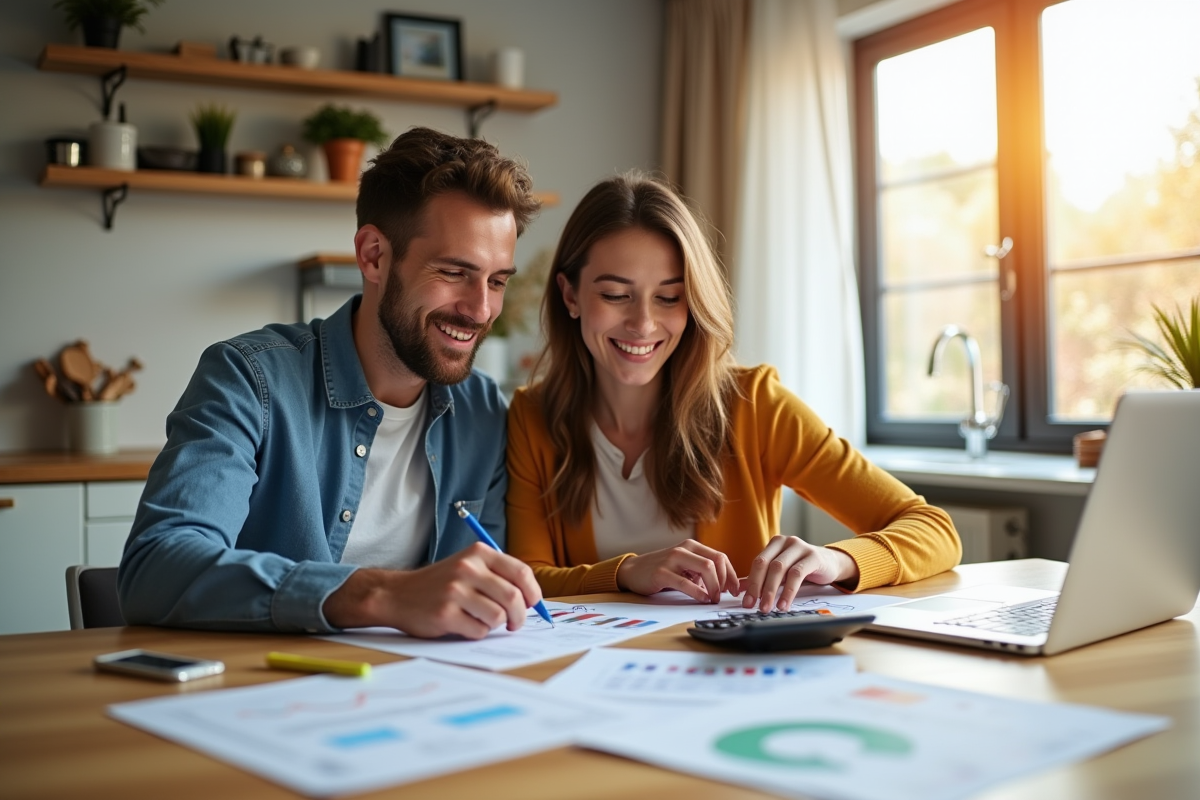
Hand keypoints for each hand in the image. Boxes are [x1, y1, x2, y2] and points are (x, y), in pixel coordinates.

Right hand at [323, 542, 543, 638]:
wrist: (397, 594)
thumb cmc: (440, 584)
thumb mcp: (468, 566)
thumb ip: (497, 576)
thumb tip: (531, 599)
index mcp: (478, 553)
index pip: (521, 572)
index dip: (533, 593)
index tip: (532, 605)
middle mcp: (467, 568)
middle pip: (513, 597)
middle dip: (519, 616)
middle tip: (514, 623)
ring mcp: (455, 591)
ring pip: (498, 617)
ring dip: (496, 625)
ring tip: (482, 621)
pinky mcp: (445, 614)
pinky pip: (479, 631)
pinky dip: (477, 633)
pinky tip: (464, 625)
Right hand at [615, 540, 739, 602]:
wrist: (634, 570)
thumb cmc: (663, 570)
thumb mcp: (685, 566)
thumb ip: (702, 571)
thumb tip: (726, 585)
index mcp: (692, 546)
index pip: (720, 557)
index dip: (731, 575)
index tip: (735, 590)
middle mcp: (684, 549)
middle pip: (715, 562)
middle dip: (724, 582)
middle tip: (724, 596)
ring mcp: (672, 559)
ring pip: (705, 569)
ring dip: (714, 587)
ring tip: (713, 599)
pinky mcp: (662, 573)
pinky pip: (686, 583)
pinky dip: (698, 593)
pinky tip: (703, 599)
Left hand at [740, 536, 858, 611]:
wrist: (830, 563)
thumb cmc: (803, 568)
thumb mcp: (782, 572)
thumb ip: (762, 578)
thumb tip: (740, 591)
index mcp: (774, 544)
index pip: (758, 563)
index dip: (750, 583)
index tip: (746, 602)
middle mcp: (786, 542)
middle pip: (766, 564)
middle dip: (758, 587)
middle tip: (754, 606)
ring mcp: (800, 547)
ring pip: (779, 568)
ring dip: (771, 591)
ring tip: (768, 608)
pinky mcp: (813, 556)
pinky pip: (797, 574)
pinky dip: (788, 591)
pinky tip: (784, 604)